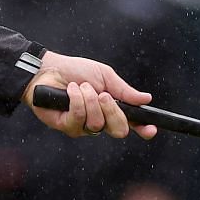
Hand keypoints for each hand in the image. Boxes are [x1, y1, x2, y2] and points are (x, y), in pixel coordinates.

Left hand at [25, 50, 156, 139]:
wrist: (49, 69)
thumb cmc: (76, 71)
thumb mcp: (104, 76)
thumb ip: (124, 90)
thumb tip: (146, 99)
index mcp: (112, 109)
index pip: (131, 124)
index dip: (143, 128)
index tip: (151, 128)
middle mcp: (99, 121)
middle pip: (118, 130)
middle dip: (113, 111)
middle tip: (102, 95)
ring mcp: (83, 126)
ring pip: (97, 124)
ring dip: (90, 100)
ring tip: (81, 87)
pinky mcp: (67, 126)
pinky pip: (79, 118)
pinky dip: (76, 100)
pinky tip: (70, 91)